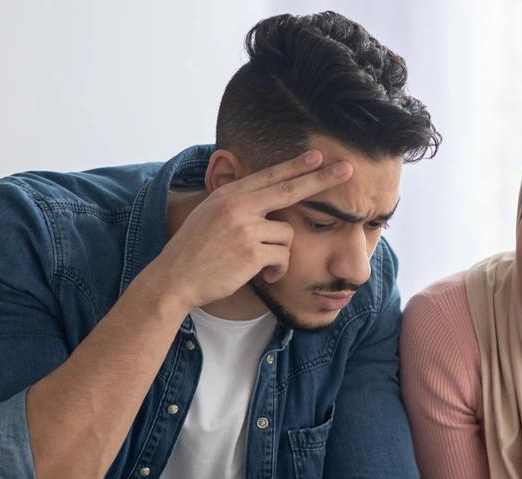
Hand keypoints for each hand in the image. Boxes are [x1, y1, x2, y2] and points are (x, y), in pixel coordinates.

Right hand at [146, 150, 353, 309]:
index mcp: (229, 195)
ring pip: (287, 235)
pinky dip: (277, 271)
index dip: (296, 166)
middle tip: (347, 169)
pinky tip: (262, 276)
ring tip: (261, 265)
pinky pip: (283, 258)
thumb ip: (238, 205)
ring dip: (280, 255)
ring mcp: (245, 228)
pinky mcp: (252, 252)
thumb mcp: (211, 215)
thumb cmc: (195, 251)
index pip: (269, 176)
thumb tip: (268, 199)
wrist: (174, 278)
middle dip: (321, 179)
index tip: (318, 157)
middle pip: (289, 189)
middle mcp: (238, 206)